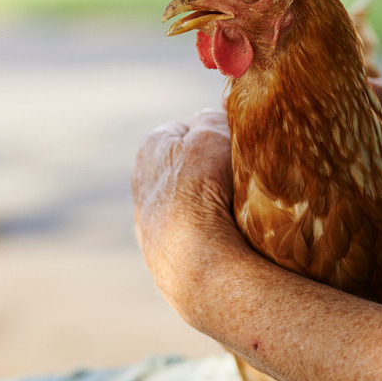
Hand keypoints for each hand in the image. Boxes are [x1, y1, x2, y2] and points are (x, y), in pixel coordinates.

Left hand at [132, 109, 245, 318]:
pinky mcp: (160, 254)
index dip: (216, 134)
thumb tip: (215, 116)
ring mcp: (149, 221)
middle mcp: (142, 181)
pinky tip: (225, 239)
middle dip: (210, 169)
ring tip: (236, 213)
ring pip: (188, 201)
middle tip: (239, 179)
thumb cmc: (204, 191)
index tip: (237, 146)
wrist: (196, 264)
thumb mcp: (213, 136)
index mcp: (151, 147)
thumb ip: (213, 118)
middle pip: (187, 165)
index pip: (188, 127)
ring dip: (209, 204)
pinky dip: (206, 233)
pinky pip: (190, 233)